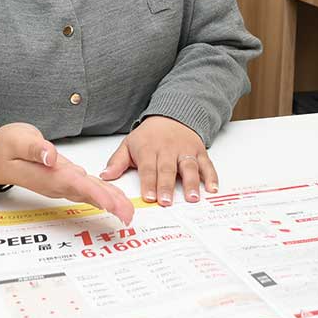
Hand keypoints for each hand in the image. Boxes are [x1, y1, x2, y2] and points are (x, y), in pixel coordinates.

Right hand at [0, 123, 134, 225]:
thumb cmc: (5, 147)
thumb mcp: (17, 140)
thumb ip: (35, 149)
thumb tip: (51, 156)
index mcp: (48, 174)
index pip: (75, 185)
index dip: (95, 194)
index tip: (111, 204)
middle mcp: (56, 183)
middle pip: (87, 195)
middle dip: (110, 205)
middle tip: (129, 216)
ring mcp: (59, 185)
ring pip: (89, 195)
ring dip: (110, 203)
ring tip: (128, 213)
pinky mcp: (63, 181)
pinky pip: (86, 191)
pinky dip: (102, 196)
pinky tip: (114, 200)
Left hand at [99, 116, 217, 205]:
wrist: (172, 115)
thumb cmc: (149, 135)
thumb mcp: (129, 144)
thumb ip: (118, 161)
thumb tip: (105, 176)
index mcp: (149, 149)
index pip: (148, 168)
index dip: (149, 182)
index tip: (149, 197)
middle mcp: (168, 149)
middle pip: (167, 169)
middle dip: (167, 185)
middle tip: (166, 202)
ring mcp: (185, 151)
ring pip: (189, 167)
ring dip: (191, 183)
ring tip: (192, 198)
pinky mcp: (199, 152)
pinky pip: (207, 164)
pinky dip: (211, 176)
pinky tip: (212, 188)